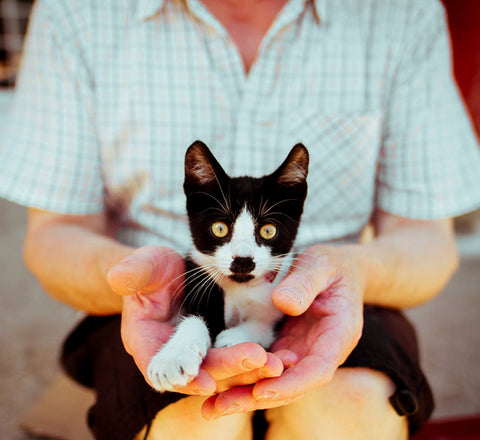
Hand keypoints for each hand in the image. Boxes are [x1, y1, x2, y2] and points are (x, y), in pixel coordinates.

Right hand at [107, 245, 282, 394]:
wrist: (171, 272)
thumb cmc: (154, 268)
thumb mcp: (145, 264)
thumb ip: (135, 271)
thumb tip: (117, 277)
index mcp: (146, 340)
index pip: (160, 367)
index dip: (180, 375)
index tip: (206, 381)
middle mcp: (172, 354)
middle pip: (198, 372)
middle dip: (228, 369)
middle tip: (259, 362)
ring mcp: (197, 353)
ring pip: (222, 369)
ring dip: (248, 370)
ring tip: (276, 364)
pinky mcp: (218, 347)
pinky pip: (236, 357)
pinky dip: (256, 360)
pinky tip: (280, 360)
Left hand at [201, 245, 363, 418]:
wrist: (336, 270)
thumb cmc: (332, 266)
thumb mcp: (321, 265)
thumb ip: (305, 283)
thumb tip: (284, 303)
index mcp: (338, 336)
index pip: (316, 370)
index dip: (290, 383)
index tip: (260, 392)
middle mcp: (320, 351)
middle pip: (291, 384)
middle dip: (257, 398)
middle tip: (221, 406)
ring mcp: (302, 351)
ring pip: (276, 380)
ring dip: (246, 394)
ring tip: (211, 406)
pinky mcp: (287, 347)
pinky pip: (267, 367)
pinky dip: (246, 376)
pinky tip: (220, 383)